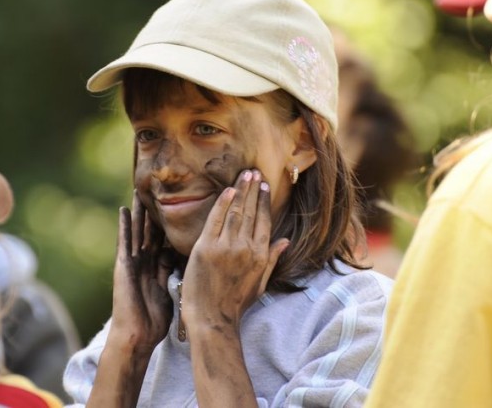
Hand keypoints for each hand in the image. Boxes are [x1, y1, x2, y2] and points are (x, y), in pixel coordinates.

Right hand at [108, 190, 174, 353]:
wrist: (136, 336)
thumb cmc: (153, 322)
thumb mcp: (169, 292)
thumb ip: (172, 275)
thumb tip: (187, 262)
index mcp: (156, 268)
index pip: (165, 241)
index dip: (172, 225)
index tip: (181, 206)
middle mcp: (144, 262)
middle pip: (151, 231)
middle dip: (156, 213)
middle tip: (161, 190)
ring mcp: (132, 262)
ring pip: (137, 231)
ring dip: (138, 212)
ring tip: (140, 191)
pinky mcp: (122, 265)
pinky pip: (124, 241)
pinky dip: (123, 225)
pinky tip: (123, 209)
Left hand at [181, 169, 288, 334]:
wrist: (212, 318)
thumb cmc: (235, 303)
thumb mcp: (261, 282)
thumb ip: (272, 258)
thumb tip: (286, 241)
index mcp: (260, 255)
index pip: (264, 221)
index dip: (264, 201)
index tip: (263, 186)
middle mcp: (246, 248)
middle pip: (251, 212)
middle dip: (252, 189)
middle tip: (253, 172)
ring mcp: (225, 247)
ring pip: (235, 211)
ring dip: (240, 190)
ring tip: (243, 175)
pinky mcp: (206, 248)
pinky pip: (215, 219)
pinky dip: (222, 203)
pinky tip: (227, 190)